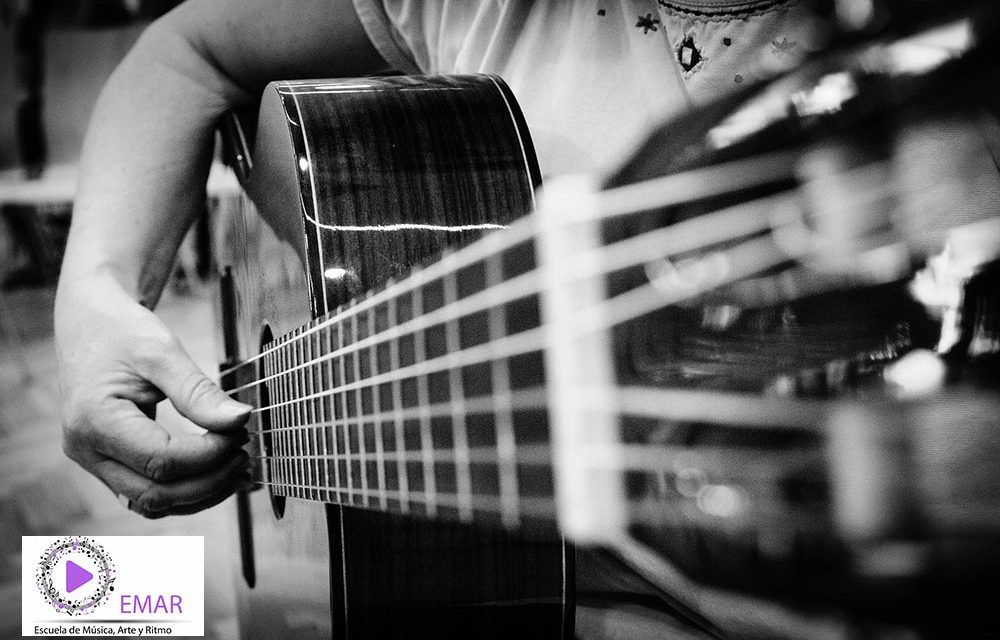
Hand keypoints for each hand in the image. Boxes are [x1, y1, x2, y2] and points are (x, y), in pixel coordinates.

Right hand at [55, 274, 251, 517]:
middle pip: (155, 493)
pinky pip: (146, 492)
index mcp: (94, 421)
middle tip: (245, 454)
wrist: (88, 321)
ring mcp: (92, 460)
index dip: (209, 455)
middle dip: (209, 481)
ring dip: (199, 494)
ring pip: (151, 502)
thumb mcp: (161, 351)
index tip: (241, 432)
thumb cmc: (121, 330)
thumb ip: (198, 392)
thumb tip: (241, 420)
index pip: (162, 461)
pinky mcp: (105, 461)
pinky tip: (216, 473)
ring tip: (238, 468)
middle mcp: (86, 450)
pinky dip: (183, 490)